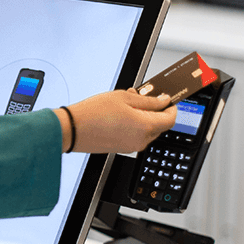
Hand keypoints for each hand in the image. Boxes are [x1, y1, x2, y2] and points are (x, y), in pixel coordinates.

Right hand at [55, 89, 176, 153]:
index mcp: (146, 127)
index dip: (171, 106)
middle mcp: (141, 140)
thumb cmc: (93, 113)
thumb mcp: (124, 98)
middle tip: (142, 96)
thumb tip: (163, 100)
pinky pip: (136, 135)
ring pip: (147, 129)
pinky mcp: (122, 148)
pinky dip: (134, 124)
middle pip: (160, 125)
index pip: (171, 118)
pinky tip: (120, 113)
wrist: (72, 129)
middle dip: (155, 110)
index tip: (166, 98)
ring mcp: (131, 146)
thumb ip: (148, 100)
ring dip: (143, 116)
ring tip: (126, 102)